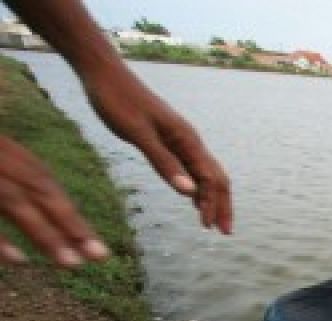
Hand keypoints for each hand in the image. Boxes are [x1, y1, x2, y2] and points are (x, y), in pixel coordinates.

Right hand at [0, 136, 110, 266]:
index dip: (70, 212)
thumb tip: (45, 218)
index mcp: (1, 149)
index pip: (43, 182)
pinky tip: (18, 261)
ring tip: (70, 263)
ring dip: (43, 233)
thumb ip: (12, 176)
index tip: (96, 245)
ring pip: (12, 201)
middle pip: (37, 190)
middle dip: (71, 224)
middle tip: (100, 257)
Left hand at [82, 67, 232, 233]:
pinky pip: (189, 167)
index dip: (213, 204)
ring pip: (203, 174)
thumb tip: (189, 192)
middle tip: (224, 232)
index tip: (208, 228)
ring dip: (211, 198)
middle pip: (215, 177)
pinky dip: (195, 186)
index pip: (210, 178)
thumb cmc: (117, 100)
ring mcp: (178, 140)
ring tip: (211, 221)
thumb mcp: (137, 133)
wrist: (103, 73)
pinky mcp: (166, 139)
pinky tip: (192, 197)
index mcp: (186, 139)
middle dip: (222, 205)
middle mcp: (188, 140)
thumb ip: (163, 161)